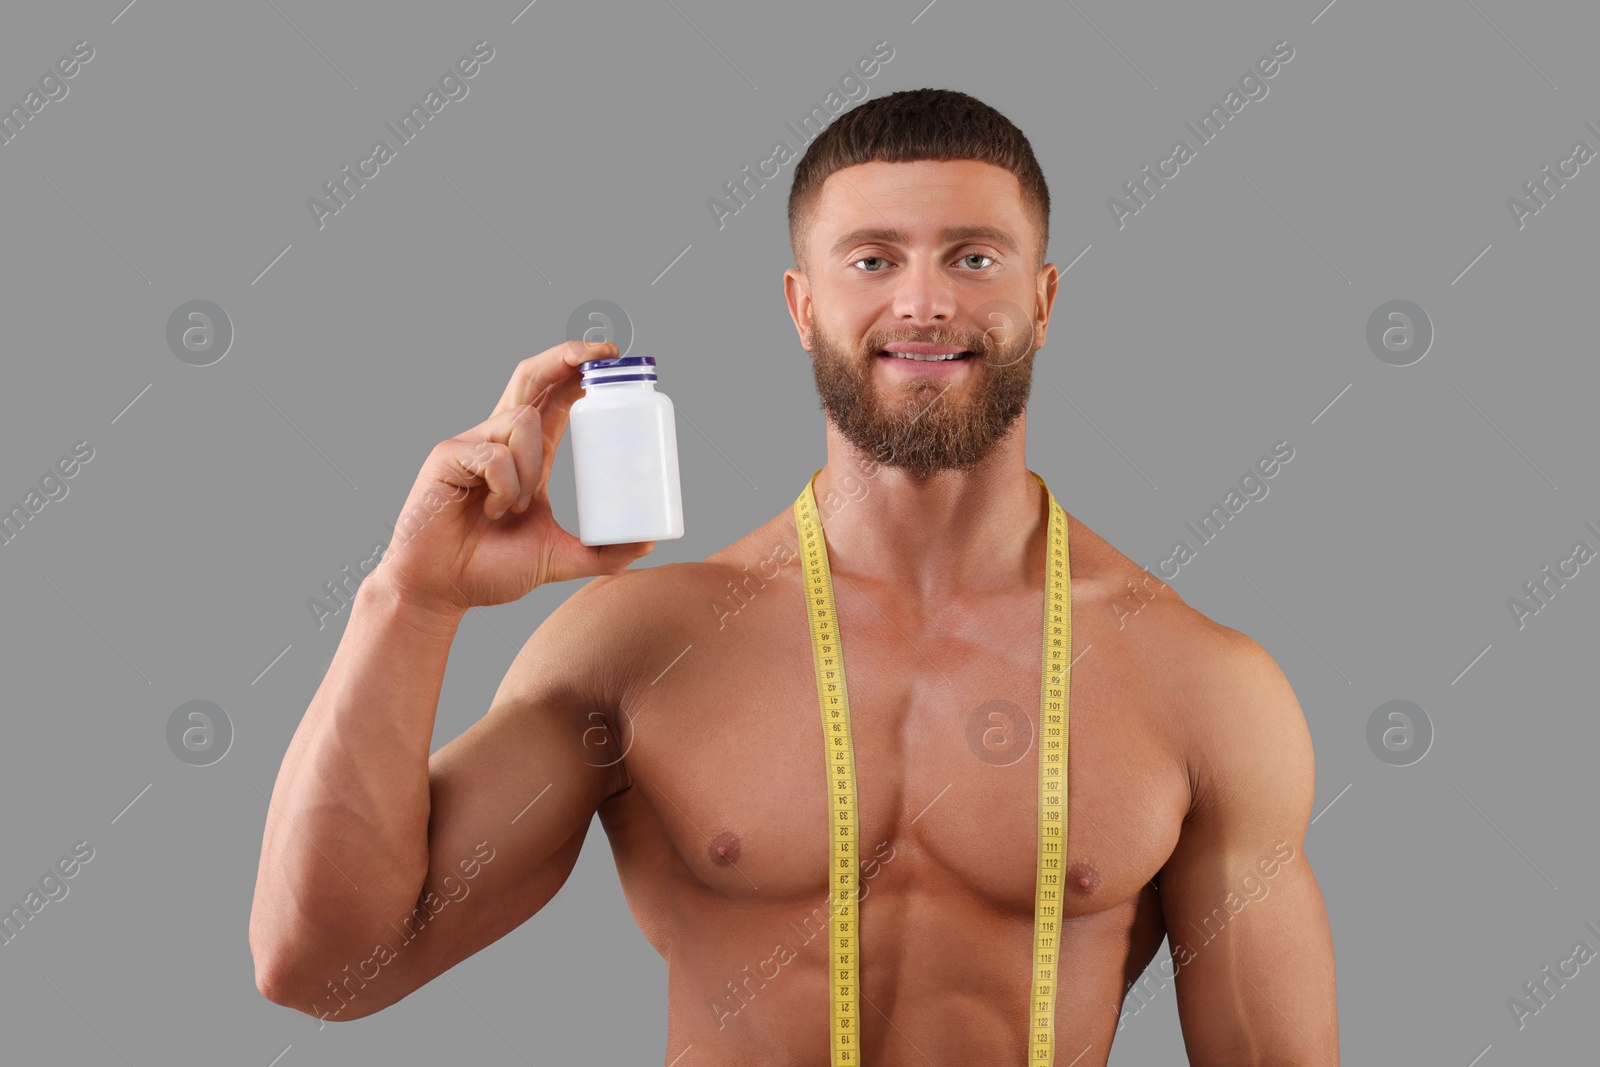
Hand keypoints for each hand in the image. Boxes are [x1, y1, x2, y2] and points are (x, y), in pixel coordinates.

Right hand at [372, 340, 655, 617]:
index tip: (612, 357)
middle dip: (565, 356)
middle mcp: (499, 439)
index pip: (555, 398)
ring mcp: (471, 444)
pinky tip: (493, 513)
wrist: (440, 591)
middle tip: (600, 353)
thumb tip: (647, 542)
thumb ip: (603, 553)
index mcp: (526, 453)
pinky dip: (506, 487)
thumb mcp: (559, 558)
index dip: (578, 371)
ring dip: (531, 466)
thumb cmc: (489, 571)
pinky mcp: (448, 456)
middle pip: (532, 378)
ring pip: (520, 421)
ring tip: (519, 509)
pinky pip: (495, 455)